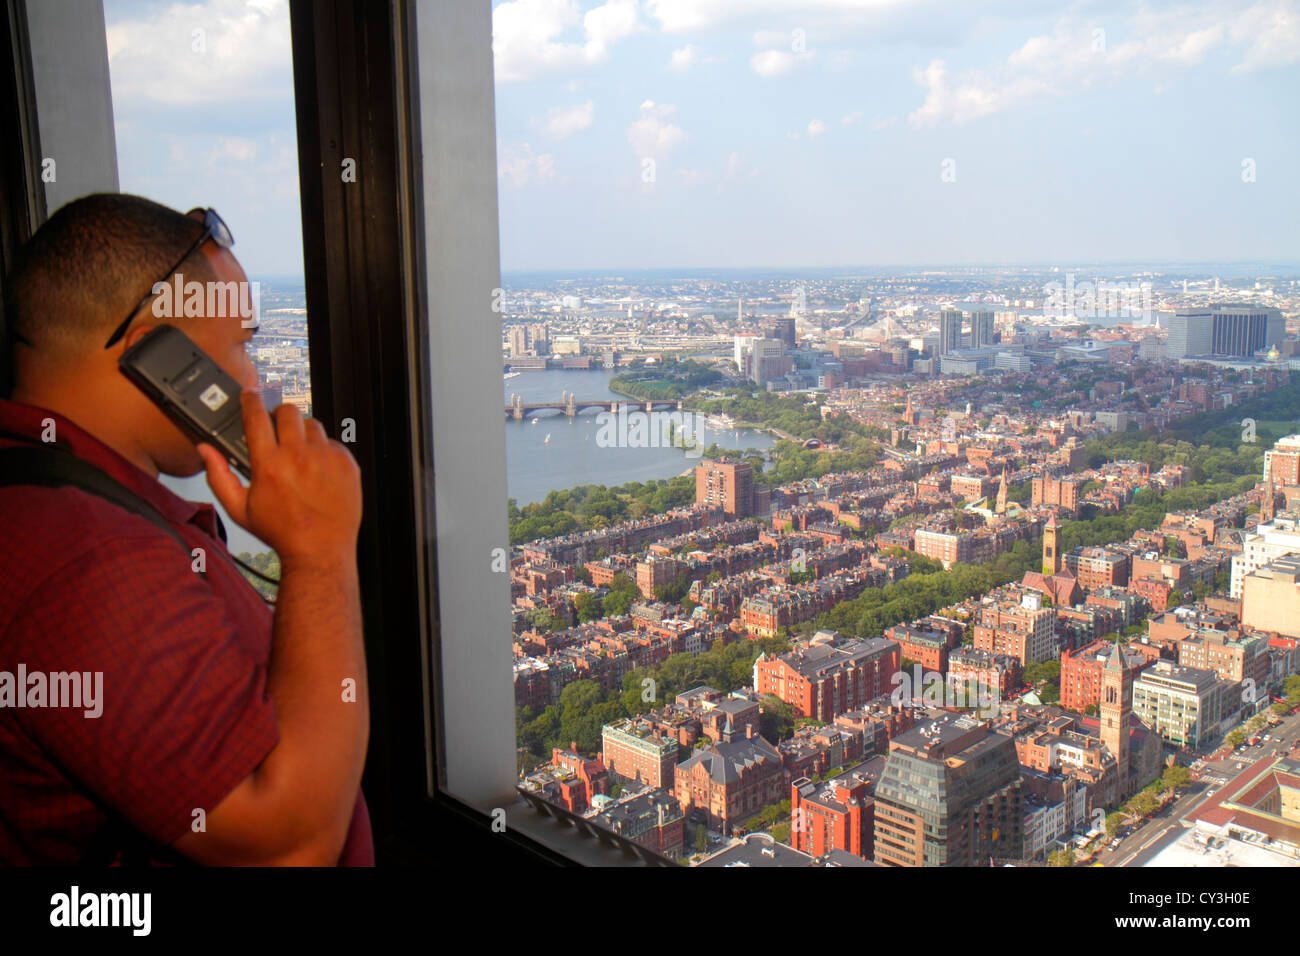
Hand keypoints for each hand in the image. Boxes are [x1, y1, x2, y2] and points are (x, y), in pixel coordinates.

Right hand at [198, 389, 361, 567]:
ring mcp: (326, 459)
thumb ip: (219, 476)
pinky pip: (333, 443)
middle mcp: (299, 457)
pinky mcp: (347, 464)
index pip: (256, 416)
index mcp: (269, 465)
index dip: (251, 400)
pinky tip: (318, 470)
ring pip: (312, 425)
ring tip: (299, 455)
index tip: (250, 394)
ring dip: (303, 433)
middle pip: (288, 411)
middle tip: (277, 429)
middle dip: (279, 416)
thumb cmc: (281, 533)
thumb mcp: (240, 510)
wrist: (321, 552)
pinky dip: (324, 451)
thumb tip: (205, 450)